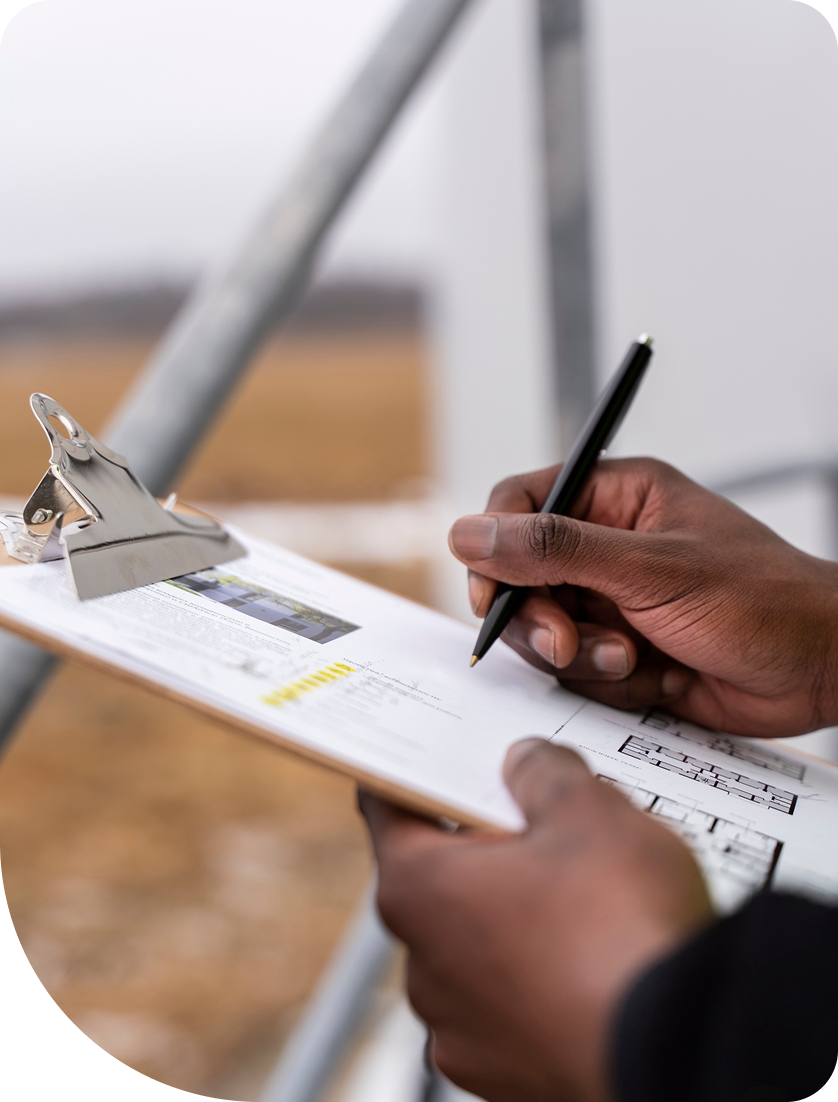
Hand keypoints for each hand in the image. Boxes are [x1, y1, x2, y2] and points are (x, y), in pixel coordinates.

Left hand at [361, 740, 711, 1101]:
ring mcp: (462, 1031)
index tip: (434, 765)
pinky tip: (595, 962)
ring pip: (480, 948)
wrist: (681, 1051)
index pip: (388, 810)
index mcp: (418, 888)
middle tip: (547, 827)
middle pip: (440, 881)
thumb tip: (527, 764)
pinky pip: (514, 1007)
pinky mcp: (508, 1077)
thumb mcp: (588, 810)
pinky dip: (543, 982)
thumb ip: (544, 772)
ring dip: (517, 922)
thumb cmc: (620, 930)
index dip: (418, 779)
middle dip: (487, 851)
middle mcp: (423, 968)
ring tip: (589, 904)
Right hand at [448, 458, 837, 736]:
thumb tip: (469, 531)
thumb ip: (554, 549)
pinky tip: (659, 675)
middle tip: (570, 644)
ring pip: (544, 633)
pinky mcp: (621, 651)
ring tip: (635, 659)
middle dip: (542, 621)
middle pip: (519, 578)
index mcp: (615, 498)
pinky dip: (611, 683)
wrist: (822, 670)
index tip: (492, 594)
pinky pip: (576, 672)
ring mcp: (611, 602)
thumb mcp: (650, 568)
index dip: (494, 549)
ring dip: (584, 658)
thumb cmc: (762, 600)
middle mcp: (605, 546)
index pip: (519, 505)